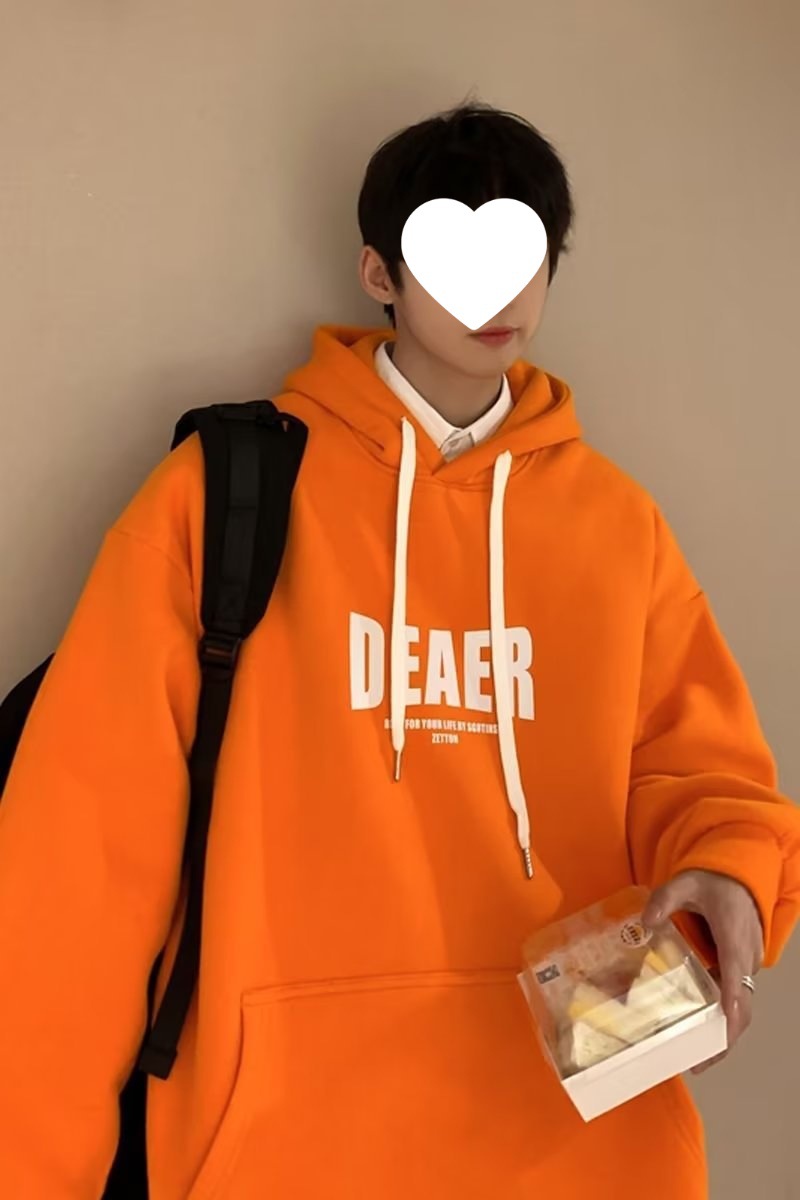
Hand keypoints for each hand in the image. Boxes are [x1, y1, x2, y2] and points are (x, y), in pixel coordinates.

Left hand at [641, 868, 763, 1072]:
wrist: (739, 874)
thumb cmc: (713, 881)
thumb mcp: (684, 883)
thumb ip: (663, 901)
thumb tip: (644, 923)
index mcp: (733, 936)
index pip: (735, 973)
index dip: (731, 1000)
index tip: (724, 1026)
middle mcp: (746, 955)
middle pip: (744, 1003)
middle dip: (726, 1036)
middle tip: (699, 1061)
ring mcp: (748, 962)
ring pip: (743, 1004)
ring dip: (725, 1031)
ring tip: (698, 1056)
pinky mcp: (743, 966)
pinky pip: (738, 995)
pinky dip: (725, 1016)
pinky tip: (702, 1029)